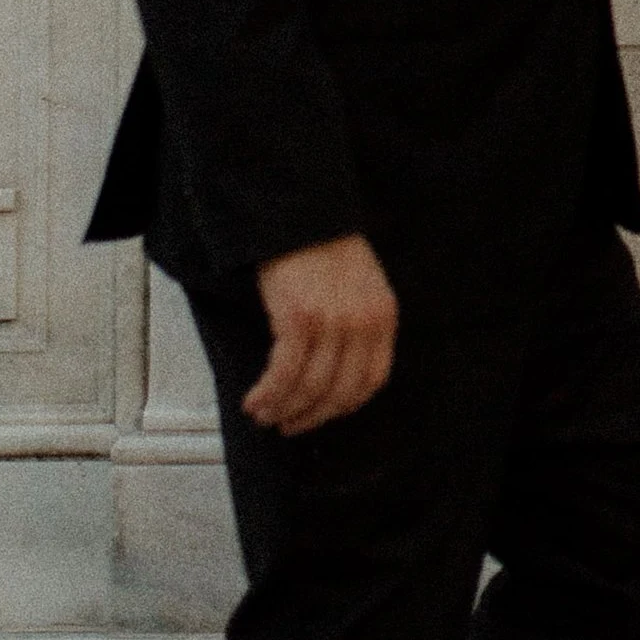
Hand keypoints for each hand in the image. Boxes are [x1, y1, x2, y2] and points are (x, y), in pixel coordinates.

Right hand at [246, 232, 398, 433]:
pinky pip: (285, 373)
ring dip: (284, 409)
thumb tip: (334, 372)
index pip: (372, 380)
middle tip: (288, 425)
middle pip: (340, 392)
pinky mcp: (299, 319)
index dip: (343, 406)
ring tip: (264, 414)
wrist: (300, 213)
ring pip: (310, 388)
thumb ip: (358, 326)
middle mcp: (363, 324)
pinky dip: (269, 393)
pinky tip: (256, 400)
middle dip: (311, 416)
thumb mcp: (359, 286)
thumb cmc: (323, 246)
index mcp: (383, 316)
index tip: (322, 415)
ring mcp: (333, 323)